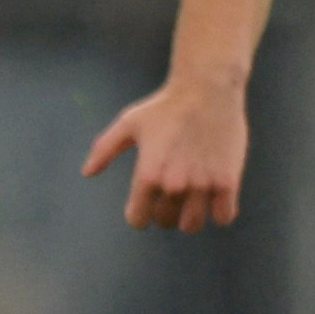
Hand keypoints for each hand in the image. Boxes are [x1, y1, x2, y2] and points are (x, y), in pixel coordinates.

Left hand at [83, 68, 247, 230]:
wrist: (207, 87)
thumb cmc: (165, 105)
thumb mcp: (129, 123)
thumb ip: (105, 149)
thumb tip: (87, 173)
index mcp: (148, 175)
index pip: (138, 219)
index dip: (139, 214)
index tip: (145, 206)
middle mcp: (174, 185)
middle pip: (166, 222)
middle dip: (165, 214)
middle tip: (171, 197)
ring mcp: (203, 185)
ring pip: (193, 225)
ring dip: (190, 216)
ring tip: (193, 200)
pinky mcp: (227, 182)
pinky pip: (224, 217)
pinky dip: (220, 212)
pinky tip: (217, 197)